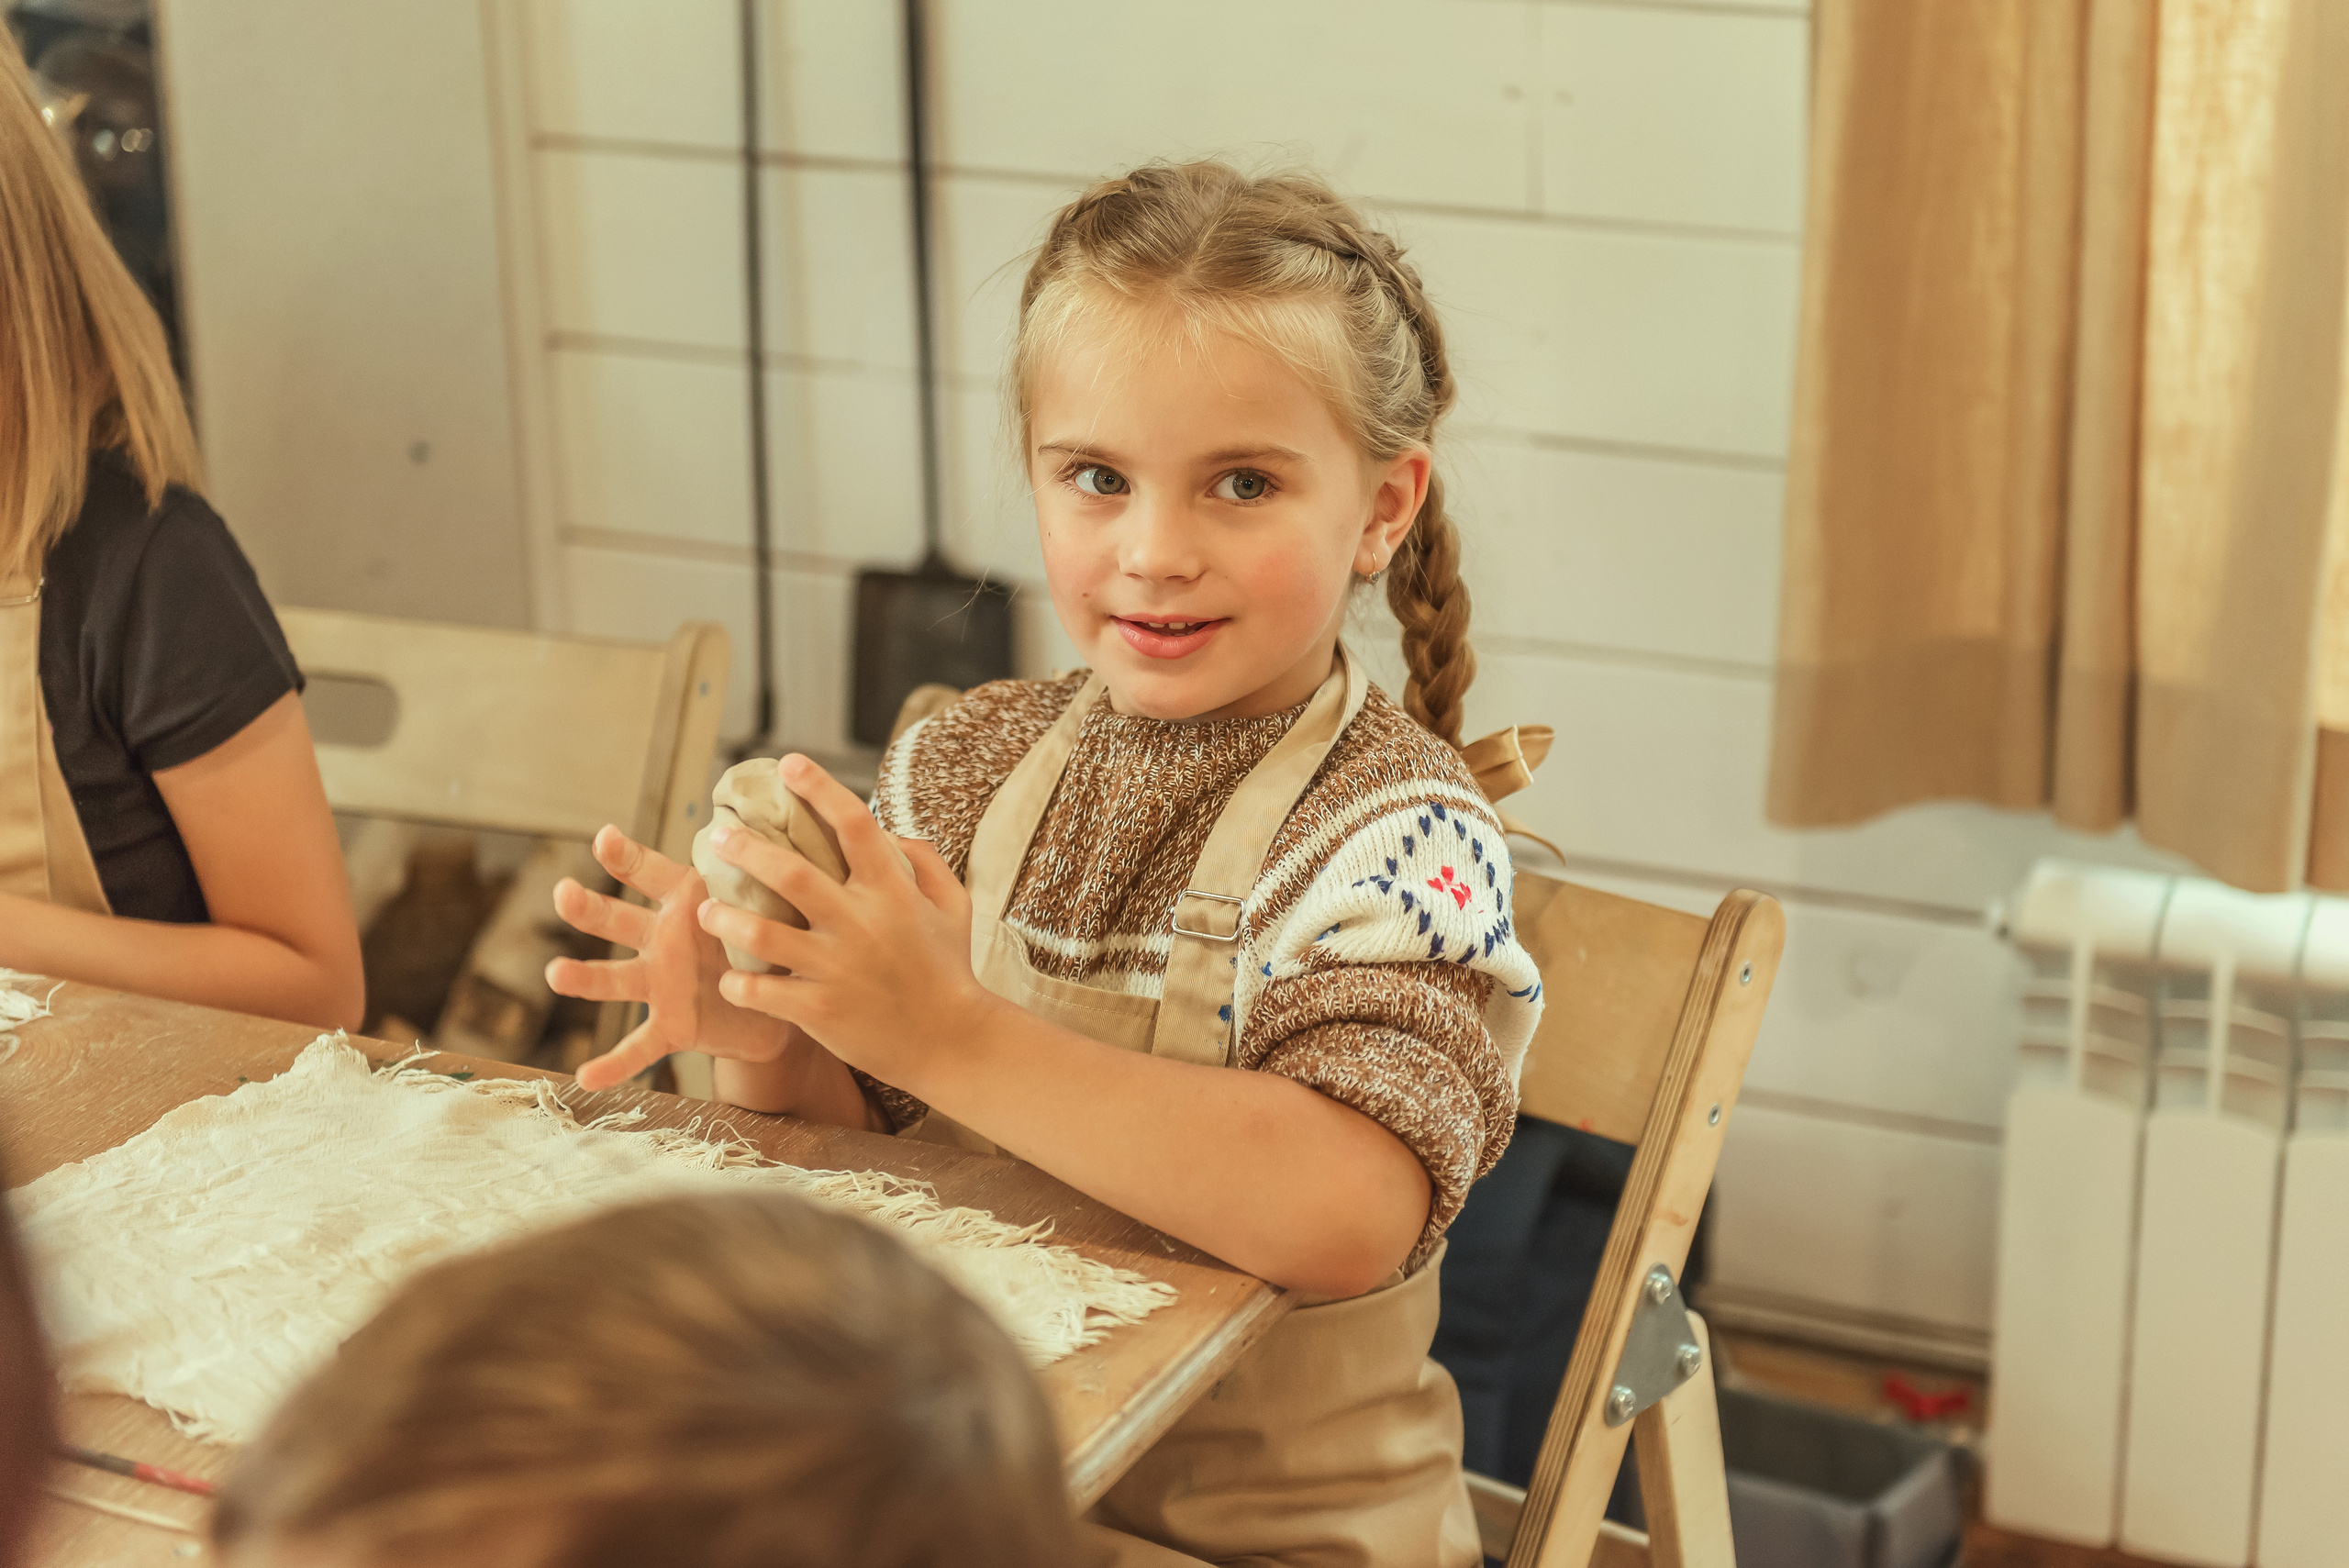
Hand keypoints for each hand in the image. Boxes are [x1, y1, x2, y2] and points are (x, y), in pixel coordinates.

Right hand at [546, 825, 795, 1089]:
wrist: (785, 1001)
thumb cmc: (769, 938)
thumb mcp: (768, 904)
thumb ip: (762, 877)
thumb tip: (772, 834)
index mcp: (687, 901)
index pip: (649, 872)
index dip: (626, 856)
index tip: (605, 837)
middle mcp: (661, 939)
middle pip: (617, 920)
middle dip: (588, 907)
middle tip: (563, 893)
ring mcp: (660, 984)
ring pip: (615, 979)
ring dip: (583, 977)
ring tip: (555, 973)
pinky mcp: (671, 1026)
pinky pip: (639, 1048)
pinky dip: (613, 1065)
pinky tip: (585, 1078)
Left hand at [696, 755, 991, 1086]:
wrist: (952, 1042)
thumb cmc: (948, 969)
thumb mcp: (952, 907)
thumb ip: (925, 862)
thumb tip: (888, 830)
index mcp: (892, 891)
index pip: (854, 824)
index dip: (820, 787)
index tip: (789, 763)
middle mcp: (860, 923)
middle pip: (791, 873)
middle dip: (746, 849)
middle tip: (717, 837)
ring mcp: (837, 968)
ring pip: (764, 933)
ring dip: (726, 917)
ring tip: (706, 908)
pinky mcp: (820, 1009)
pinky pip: (763, 991)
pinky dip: (740, 983)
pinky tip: (730, 977)